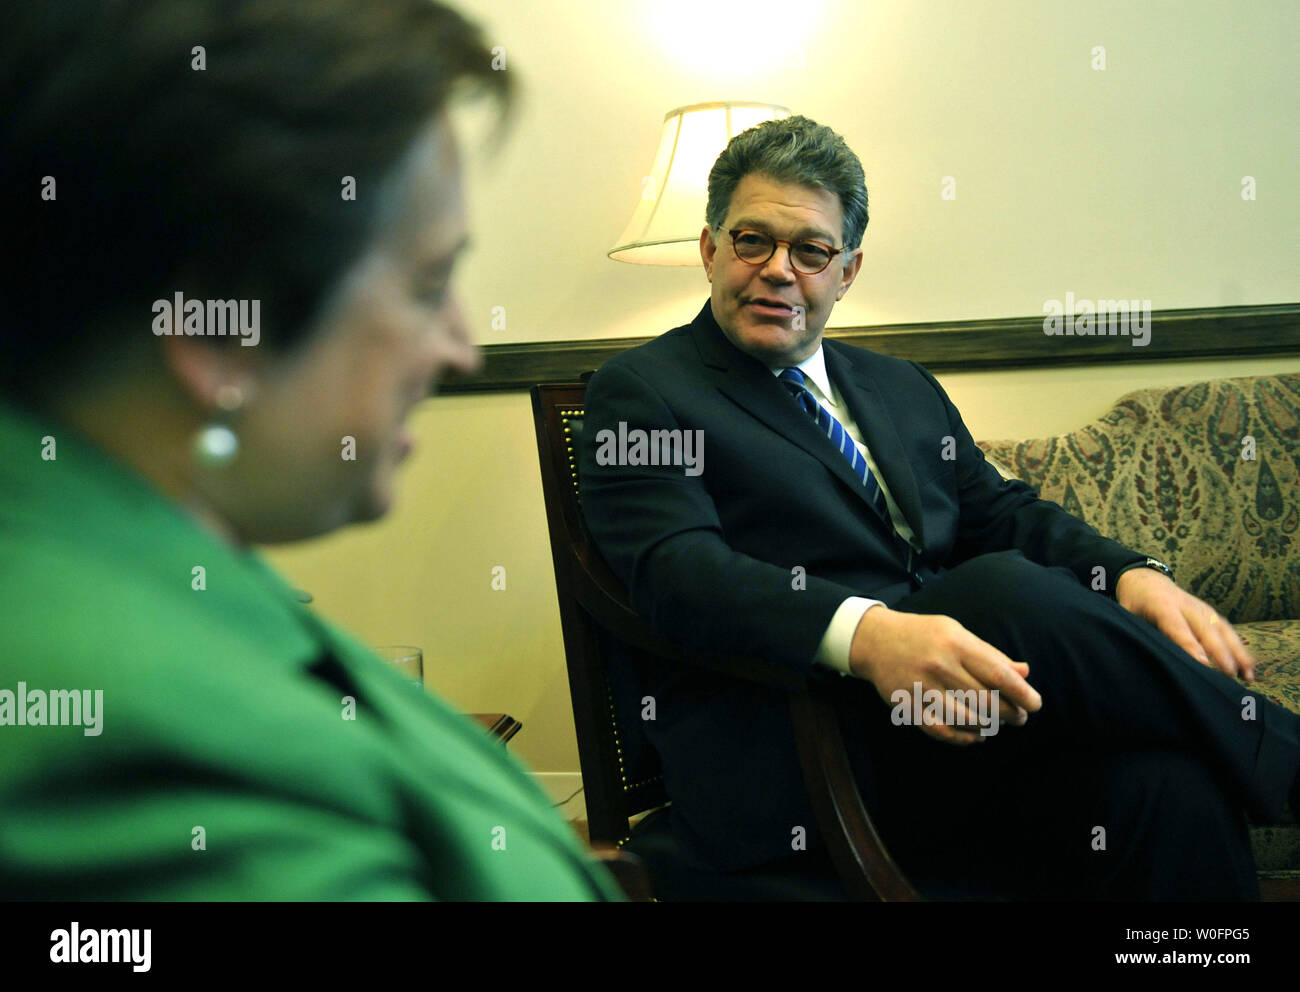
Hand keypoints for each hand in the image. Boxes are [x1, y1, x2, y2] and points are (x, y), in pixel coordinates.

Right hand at [848, 606, 1042, 745]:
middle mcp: (939, 665)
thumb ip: (990, 654)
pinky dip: (963, 738)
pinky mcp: (908, 705)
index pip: (997, 675)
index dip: (1021, 693)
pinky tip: (975, 735)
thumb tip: (1024, 673)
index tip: (1035, 705)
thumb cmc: (924, 635)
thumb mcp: (958, 633)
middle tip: (1018, 717)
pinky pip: (941, 730)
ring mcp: (922, 687)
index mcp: (956, 644)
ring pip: (965, 718)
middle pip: (985, 700)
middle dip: (1009, 714)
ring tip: (997, 726)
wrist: (875, 640)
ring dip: (988, 727)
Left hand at [1115, 567, 1256, 679]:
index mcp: (1162, 605)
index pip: (1177, 627)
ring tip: (1248, 674)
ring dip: (1237, 652)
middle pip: (1206, 629)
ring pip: (1223, 630)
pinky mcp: (1210, 613)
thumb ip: (1132, 630)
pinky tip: (1248, 665)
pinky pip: (1228, 630)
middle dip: (1220, 652)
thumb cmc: (1134, 602)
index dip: (1190, 645)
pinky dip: (1239, 647)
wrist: (1146, 580)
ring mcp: (1202, 608)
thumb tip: (1130, 655)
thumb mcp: (1125, 614)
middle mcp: (1187, 605)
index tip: (1203, 663)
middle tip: (1230, 674)